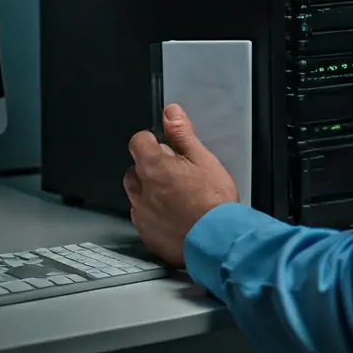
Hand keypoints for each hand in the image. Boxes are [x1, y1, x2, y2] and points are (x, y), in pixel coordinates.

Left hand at [124, 103, 237, 267]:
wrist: (218, 240)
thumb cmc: (214, 200)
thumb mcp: (203, 160)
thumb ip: (182, 134)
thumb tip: (170, 112)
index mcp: (154, 168)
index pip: (137, 142)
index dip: (151, 142)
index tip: (166, 148)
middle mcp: (141, 191)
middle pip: (134, 170)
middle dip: (150, 169)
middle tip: (176, 175)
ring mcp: (141, 215)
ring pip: (137, 195)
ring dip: (150, 192)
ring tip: (176, 198)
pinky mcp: (146, 235)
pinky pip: (143, 218)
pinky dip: (154, 214)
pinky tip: (175, 217)